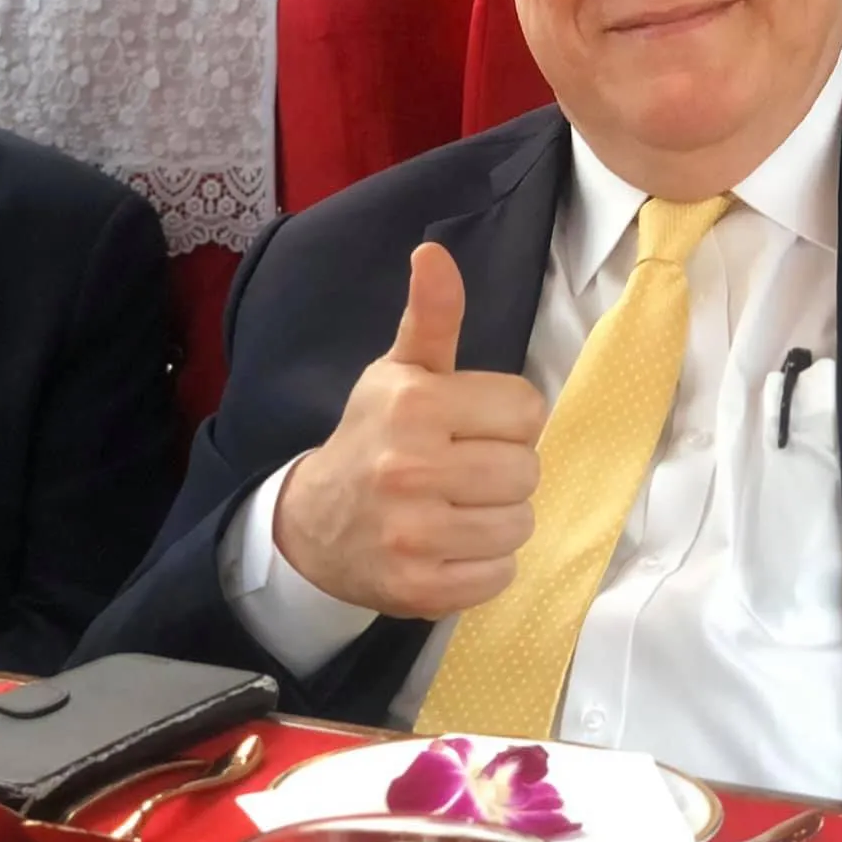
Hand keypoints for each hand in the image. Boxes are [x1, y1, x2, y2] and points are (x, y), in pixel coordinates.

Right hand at [273, 243, 546, 619]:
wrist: (315, 525)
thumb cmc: (372, 437)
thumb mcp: (398, 371)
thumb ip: (431, 316)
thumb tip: (433, 252)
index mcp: (414, 404)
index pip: (527, 410)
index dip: (504, 419)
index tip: (469, 426)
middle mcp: (411, 467)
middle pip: (526, 470)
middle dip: (502, 469)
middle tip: (462, 470)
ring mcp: (414, 534)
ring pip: (520, 525)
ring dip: (497, 518)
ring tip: (457, 508)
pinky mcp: (421, 588)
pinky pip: (500, 575)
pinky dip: (484, 565)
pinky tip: (449, 545)